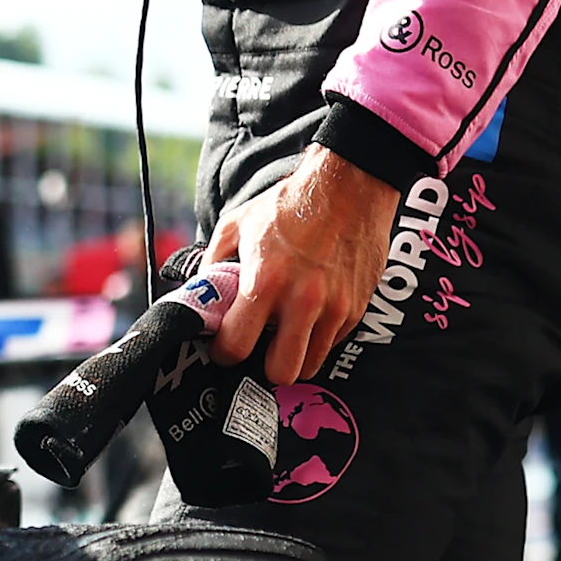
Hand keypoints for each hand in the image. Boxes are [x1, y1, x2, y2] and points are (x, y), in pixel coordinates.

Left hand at [207, 146, 402, 383]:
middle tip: (256, 349)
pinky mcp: (357, 309)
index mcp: (265, 282)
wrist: (349, 188)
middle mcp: (302, 302)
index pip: (237, 345)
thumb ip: (214, 264)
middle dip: (264, 368)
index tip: (222, 347)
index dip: (223, 352)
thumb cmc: (287, 204)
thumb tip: (202, 294)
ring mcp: (335, 309)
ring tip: (281, 335)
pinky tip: (306, 315)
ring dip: (293, 355)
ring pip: (311, 365)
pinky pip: (332, 343)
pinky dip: (317, 338)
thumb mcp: (236, 226)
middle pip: (281, 373)